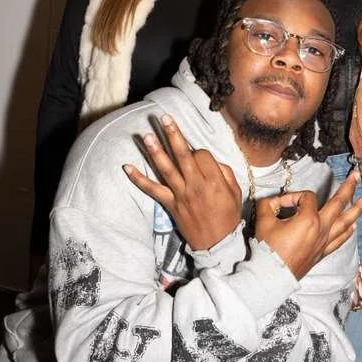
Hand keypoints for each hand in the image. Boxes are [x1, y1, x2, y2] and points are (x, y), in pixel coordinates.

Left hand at [123, 114, 241, 250]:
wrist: (216, 244)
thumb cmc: (228, 217)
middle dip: (173, 135)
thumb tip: (212, 161)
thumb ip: (224, 173)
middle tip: (164, 118)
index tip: (199, 155)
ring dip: (155, 151)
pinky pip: (152, 190)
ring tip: (147, 135)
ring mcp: (180, 195)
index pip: (201, 154)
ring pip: (166, 169)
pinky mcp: (170, 205)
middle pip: (182, 155)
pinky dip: (138, 179)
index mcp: (213, 181)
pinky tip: (127, 167)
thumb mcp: (235, 193)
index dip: (199, 151)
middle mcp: (195, 185)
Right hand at [255, 171, 361, 278]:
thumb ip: (268, 203)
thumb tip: (274, 199)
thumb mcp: (264, 220)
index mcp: (308, 219)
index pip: (306, 198)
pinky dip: (348, 231)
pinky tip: (354, 226)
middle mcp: (321, 229)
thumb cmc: (268, 249)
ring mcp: (324, 241)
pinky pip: (340, 239)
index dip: (293, 196)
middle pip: (338, 203)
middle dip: (348, 188)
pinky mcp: (323, 252)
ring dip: (357, 209)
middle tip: (356, 176)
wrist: (272, 275)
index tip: (280, 203)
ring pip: (345, 222)